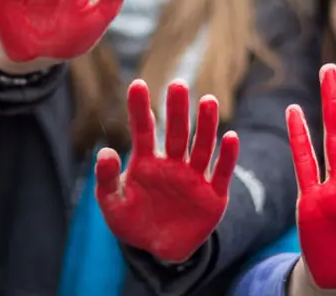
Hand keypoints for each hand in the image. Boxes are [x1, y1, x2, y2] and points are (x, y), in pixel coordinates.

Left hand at [95, 79, 239, 262]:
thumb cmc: (133, 222)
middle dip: (177, 110)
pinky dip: (227, 156)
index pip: (143, 129)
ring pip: (202, 146)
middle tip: (177, 85)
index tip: (137, 84)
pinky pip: (222, 173)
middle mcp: (173, 163)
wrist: (160, 250)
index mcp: (147, 162)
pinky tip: (230, 137)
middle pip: (177, 132)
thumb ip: (107, 179)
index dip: (140, 107)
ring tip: (208, 101)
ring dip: (206, 125)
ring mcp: (195, 177)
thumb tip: (104, 151)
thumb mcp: (113, 205)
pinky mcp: (214, 196)